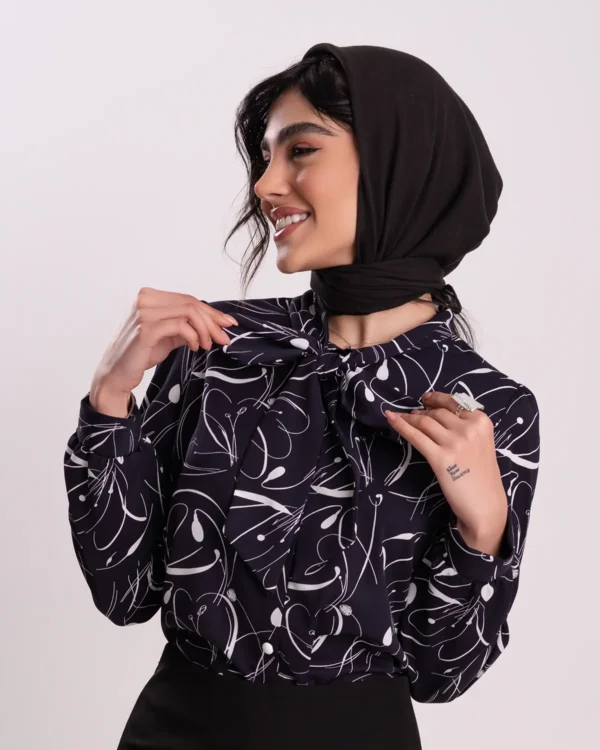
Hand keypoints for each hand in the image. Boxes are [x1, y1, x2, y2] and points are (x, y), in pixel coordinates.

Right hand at [91, 287, 238, 399]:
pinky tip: (195, 347)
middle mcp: (145, 299)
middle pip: (191, 303)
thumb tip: (218, 323)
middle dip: (212, 321)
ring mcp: (143, 312)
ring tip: (207, 345)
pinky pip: (180, 325)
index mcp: (150, 296)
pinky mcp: (145, 328)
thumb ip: (188, 325)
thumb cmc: (142, 353)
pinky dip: (193, 336)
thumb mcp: (169, 335)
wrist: (118, 374)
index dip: (211, 311)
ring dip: (205, 330)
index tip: (228, 324)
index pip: (188, 299)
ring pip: (188, 312)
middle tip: (224, 338)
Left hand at [384, 391, 507, 553]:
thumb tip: (432, 413)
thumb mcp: (480, 443)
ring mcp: (455, 443)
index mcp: (482, 422)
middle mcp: (469, 428)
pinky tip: (390, 418)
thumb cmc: (481, 476)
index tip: (425, 399)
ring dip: (408, 418)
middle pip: (436, 413)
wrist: (485, 505)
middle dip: (421, 412)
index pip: (453, 403)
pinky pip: (415, 436)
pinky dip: (400, 425)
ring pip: (424, 422)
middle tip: (410, 414)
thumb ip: (464, 427)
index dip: (436, 399)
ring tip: (400, 417)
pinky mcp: (440, 458)